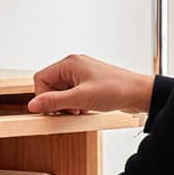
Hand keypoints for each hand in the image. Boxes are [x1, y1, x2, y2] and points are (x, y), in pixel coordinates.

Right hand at [27, 54, 152, 114]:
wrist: (140, 94)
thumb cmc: (117, 89)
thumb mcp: (81, 98)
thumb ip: (54, 101)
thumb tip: (34, 104)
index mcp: (70, 63)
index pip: (41, 78)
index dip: (42, 96)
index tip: (49, 109)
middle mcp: (74, 67)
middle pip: (50, 86)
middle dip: (56, 102)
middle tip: (67, 111)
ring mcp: (81, 76)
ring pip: (61, 93)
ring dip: (66, 105)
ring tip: (79, 110)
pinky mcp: (88, 86)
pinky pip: (72, 97)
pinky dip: (75, 106)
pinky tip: (85, 110)